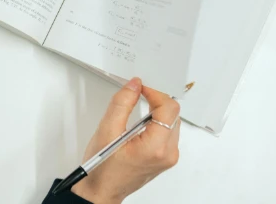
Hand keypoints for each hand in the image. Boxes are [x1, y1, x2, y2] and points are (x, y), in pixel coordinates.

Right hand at [71, 78, 180, 203]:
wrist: (102, 189)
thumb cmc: (103, 167)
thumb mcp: (107, 130)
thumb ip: (122, 103)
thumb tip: (134, 85)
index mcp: (156, 147)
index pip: (168, 109)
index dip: (154, 92)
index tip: (140, 88)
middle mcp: (168, 153)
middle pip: (173, 115)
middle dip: (156, 100)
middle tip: (137, 94)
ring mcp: (169, 157)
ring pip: (171, 123)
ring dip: (156, 111)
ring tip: (135, 111)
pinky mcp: (165, 158)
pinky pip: (167, 132)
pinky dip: (156, 123)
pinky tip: (139, 124)